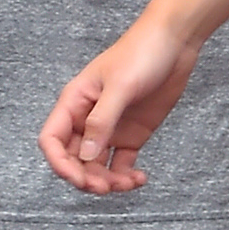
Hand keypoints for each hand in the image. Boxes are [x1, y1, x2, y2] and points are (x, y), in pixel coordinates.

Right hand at [39, 10, 197, 194]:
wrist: (175, 42)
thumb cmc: (141, 52)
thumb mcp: (120, 86)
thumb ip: (101, 122)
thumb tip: (86, 155)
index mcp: (75, 102)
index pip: (52, 140)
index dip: (59, 163)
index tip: (77, 178)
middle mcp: (88, 118)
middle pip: (74, 158)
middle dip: (86, 177)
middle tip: (105, 187)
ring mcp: (110, 128)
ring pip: (98, 166)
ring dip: (108, 181)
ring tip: (128, 183)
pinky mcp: (132, 133)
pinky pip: (122, 162)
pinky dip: (127, 175)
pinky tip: (139, 179)